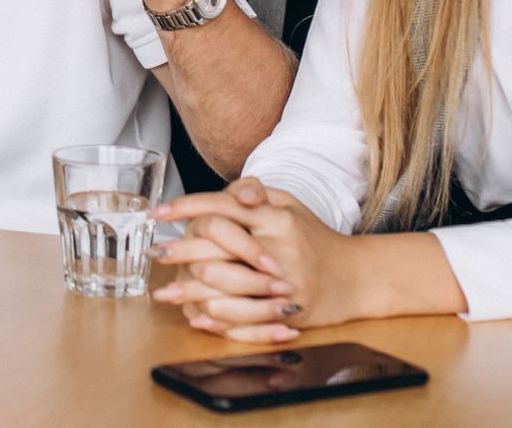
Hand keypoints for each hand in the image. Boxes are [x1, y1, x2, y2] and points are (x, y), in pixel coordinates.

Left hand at [152, 178, 355, 341]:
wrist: (357, 278)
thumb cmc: (315, 239)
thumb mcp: (290, 205)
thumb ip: (255, 193)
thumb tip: (226, 192)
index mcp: (275, 217)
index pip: (221, 206)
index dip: (184, 207)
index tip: (157, 214)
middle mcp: (276, 248)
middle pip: (215, 247)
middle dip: (179, 251)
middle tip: (154, 254)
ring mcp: (282, 283)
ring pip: (223, 286)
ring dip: (189, 291)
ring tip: (165, 293)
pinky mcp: (287, 312)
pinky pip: (244, 319)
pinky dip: (217, 319)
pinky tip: (196, 316)